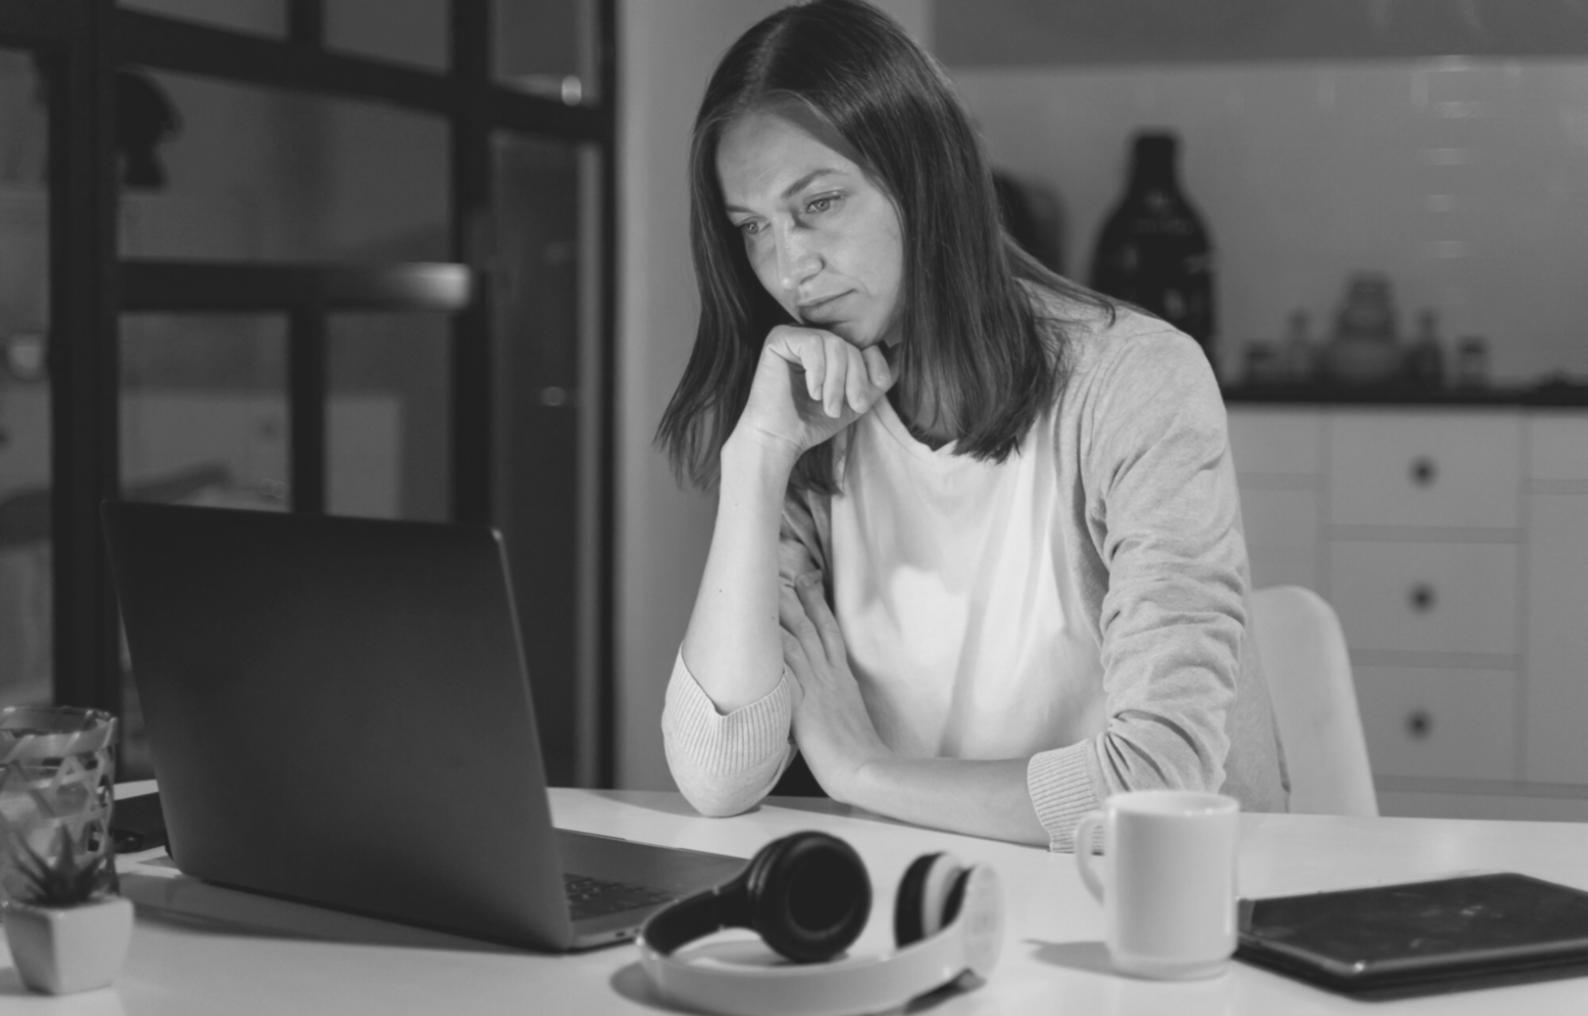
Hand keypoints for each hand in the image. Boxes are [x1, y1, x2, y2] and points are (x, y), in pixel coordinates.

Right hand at [734, 325, 894, 460]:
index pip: (863, 345)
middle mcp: (812, 336)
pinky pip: (812, 343)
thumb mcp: (856, 400)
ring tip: (829, 407)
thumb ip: (878, 378)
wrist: (780, 439)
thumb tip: (903, 350)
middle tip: (852, 406)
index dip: (873, 367)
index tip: (869, 396)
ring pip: (835, 345)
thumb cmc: (813, 422)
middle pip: (850, 346)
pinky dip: (818, 372)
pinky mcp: (779, 338)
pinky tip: (812, 393)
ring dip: (837, 381)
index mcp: (829, 348)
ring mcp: (794, 335)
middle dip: (855, 379)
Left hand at [780, 573, 889, 802]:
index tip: (810, 580)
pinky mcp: (803, 707)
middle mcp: (830, 677)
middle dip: (796, 598)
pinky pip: (784, 674)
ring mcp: (817, 689)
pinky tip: (757, 638)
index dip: (819, 605)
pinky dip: (772, 653)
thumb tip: (827, 699)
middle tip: (783, 571)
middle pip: (812, 627)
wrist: (866, 772)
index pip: (830, 632)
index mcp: (843, 679)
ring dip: (779, 616)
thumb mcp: (851, 718)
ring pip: (796, 642)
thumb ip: (837, 701)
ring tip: (764, 591)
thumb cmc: (860, 756)